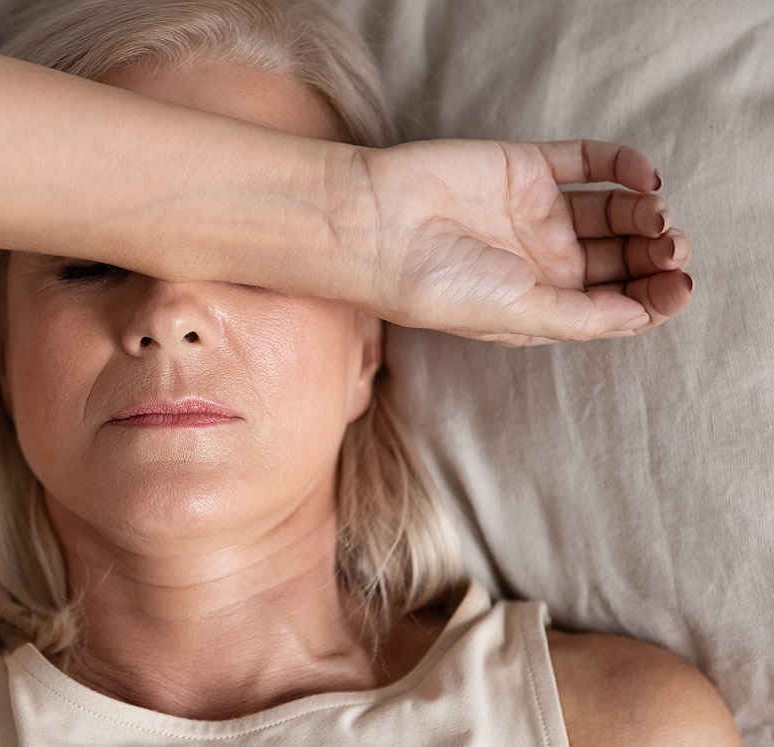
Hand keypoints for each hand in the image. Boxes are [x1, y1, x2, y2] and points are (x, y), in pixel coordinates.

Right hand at [352, 139, 692, 345]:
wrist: (376, 226)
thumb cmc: (432, 285)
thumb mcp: (517, 317)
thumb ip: (583, 317)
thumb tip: (642, 315)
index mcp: (538, 306)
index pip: (613, 304)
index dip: (652, 298)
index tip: (678, 289)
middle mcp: (540, 262)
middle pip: (620, 258)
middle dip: (655, 255)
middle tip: (672, 247)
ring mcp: (533, 213)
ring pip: (613, 211)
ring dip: (645, 212)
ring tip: (656, 213)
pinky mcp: (524, 167)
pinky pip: (588, 162)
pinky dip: (623, 165)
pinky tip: (642, 176)